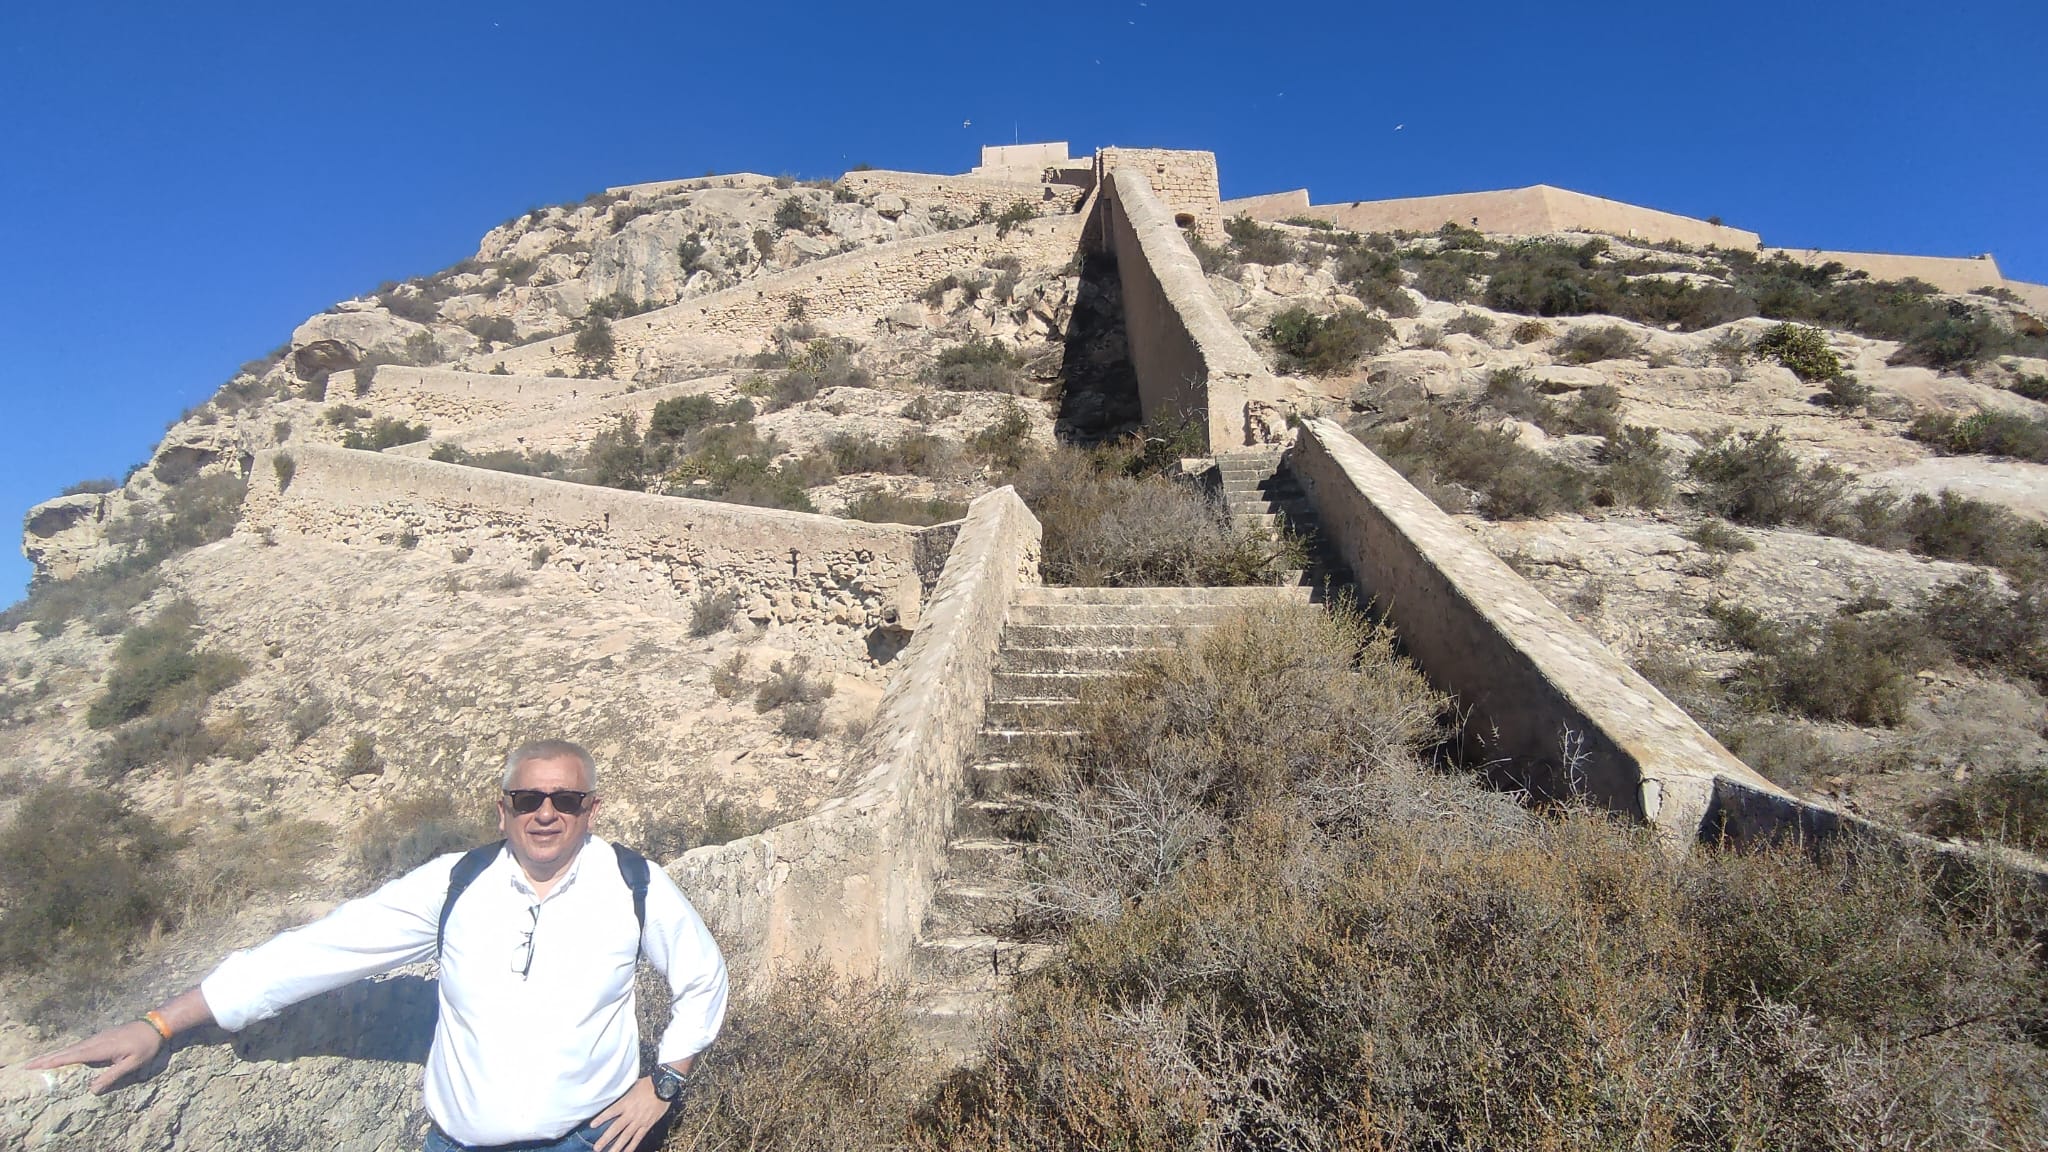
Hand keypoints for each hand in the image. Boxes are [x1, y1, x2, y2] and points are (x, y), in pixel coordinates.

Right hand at [21, 1020, 162, 1093]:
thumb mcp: (133, 1063)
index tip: (36, 1066)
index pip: (71, 1056)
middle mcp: (95, 1041)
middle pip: (67, 1051)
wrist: (156, 1025)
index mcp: (100, 1048)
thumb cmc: (146, 1045)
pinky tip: (63, 1056)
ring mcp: (98, 1037)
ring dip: (55, 1055)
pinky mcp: (101, 1037)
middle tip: (27, 1066)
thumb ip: (113, 1076)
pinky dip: (67, 1051)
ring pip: (72, 1048)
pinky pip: (79, 1046)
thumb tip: (92, 1090)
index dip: (53, 1062)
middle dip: (47, 1058)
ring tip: (39, 1063)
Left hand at [591, 1075, 668, 1151]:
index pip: (610, 1112)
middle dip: (605, 1139)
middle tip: (597, 1148)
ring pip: (626, 1136)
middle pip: (615, 1128)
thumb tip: (618, 1092)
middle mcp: (630, 1114)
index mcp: (625, 1103)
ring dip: (617, 1146)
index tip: (592, 1125)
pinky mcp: (647, 1125)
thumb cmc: (649, 1083)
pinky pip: (638, 1138)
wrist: (664, 1086)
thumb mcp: (633, 1085)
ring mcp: (639, 1121)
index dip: (601, 1119)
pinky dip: (632, 1146)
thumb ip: (625, 1093)